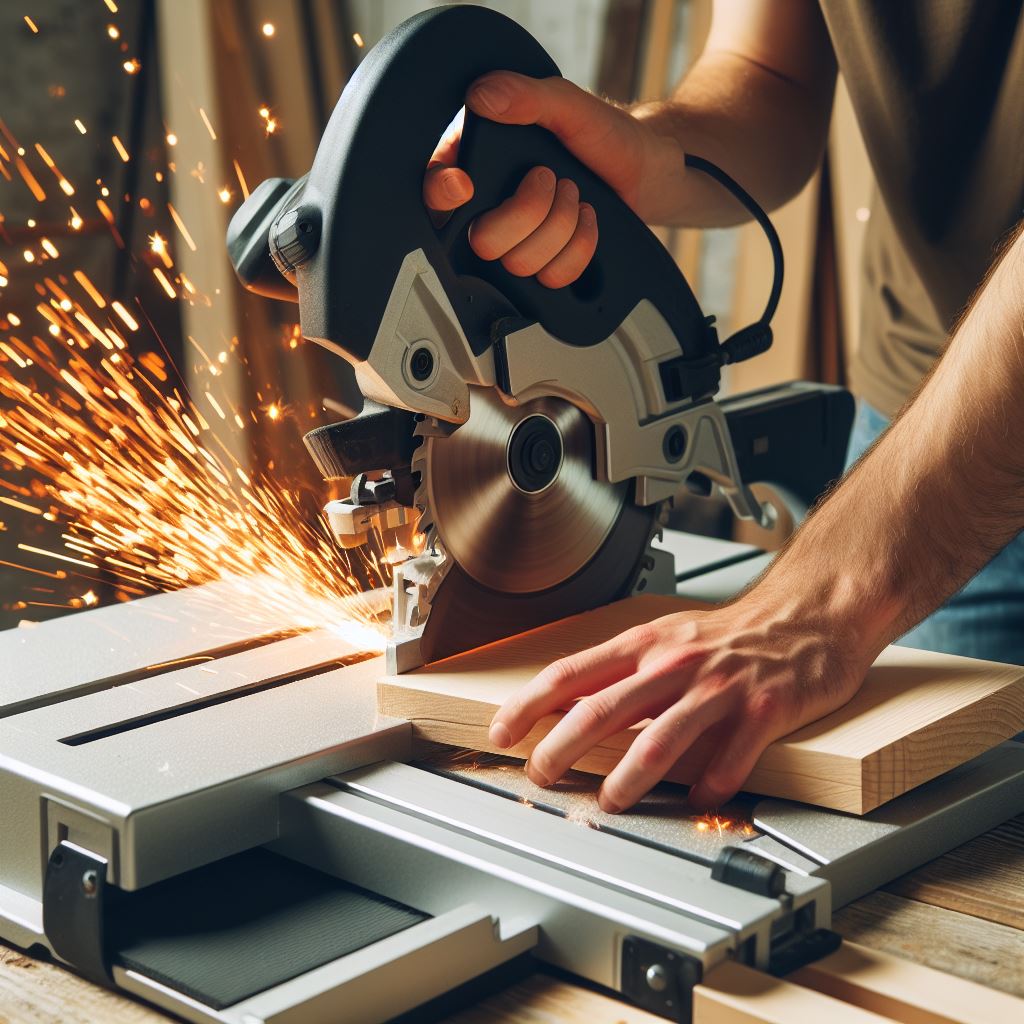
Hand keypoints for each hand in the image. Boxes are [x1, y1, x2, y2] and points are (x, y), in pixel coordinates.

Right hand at [423, 71, 683, 286]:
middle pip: (482, 241)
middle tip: (552, 180)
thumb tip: (484, 96)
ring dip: (561, 227)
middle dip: (530, 212)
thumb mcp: (567, 104)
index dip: (444, 196)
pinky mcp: (544, 266)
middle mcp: (491, 206)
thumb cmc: (606, 135)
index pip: (435, 192)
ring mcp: (518, 241)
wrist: (646, 172)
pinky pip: (551, 279)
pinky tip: (583, 223)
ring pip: (519, 264)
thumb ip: (527, 95)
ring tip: (574, 197)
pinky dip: (579, 250)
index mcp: (479, 162)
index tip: (465, 187)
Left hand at [487, 595, 871, 811]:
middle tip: (541, 775)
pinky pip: (729, 758)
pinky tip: (697, 799)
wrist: (806, 616)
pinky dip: (709, 786)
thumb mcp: (667, 638)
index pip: (572, 673)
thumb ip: (623, 671)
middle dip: (561, 748)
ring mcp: (719, 687)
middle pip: (603, 708)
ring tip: (609, 801)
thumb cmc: (731, 634)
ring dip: (627, 777)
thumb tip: (569, 706)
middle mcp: (675, 663)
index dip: (530, 704)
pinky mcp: (763, 710)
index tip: (502, 731)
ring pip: (660, 737)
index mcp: (645, 645)